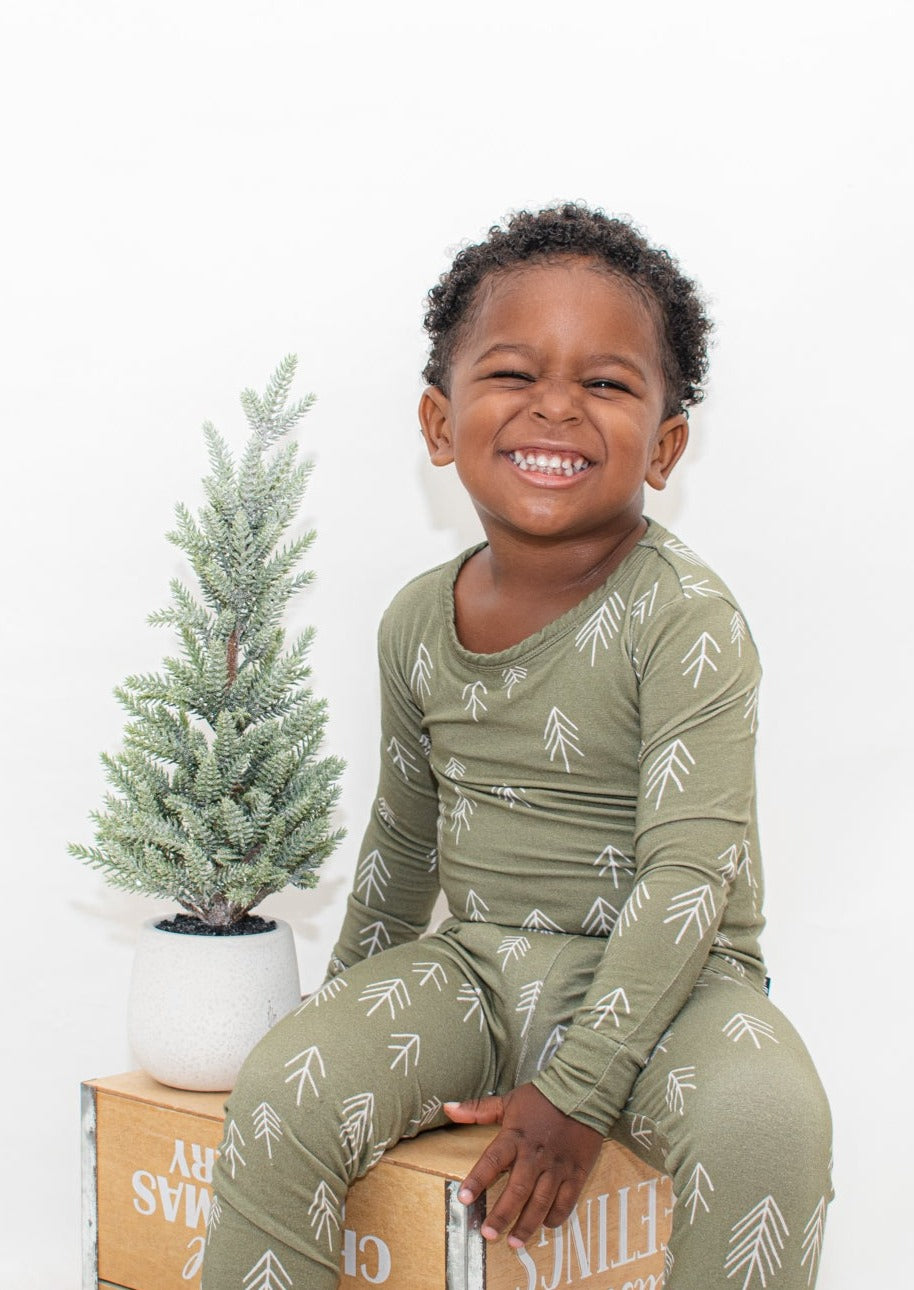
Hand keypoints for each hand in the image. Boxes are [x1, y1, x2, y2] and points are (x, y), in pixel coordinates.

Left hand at [443, 1083, 601, 1247]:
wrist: (582, 1091)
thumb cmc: (541, 1098)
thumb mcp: (508, 1101)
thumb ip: (477, 1109)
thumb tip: (447, 1108)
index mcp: (515, 1137)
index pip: (491, 1162)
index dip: (476, 1181)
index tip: (463, 1200)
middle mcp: (534, 1155)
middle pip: (517, 1190)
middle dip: (502, 1215)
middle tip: (489, 1234)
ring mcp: (557, 1166)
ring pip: (541, 1202)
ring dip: (527, 1225)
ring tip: (514, 1243)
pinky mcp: (576, 1172)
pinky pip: (566, 1201)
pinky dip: (555, 1216)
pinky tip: (546, 1225)